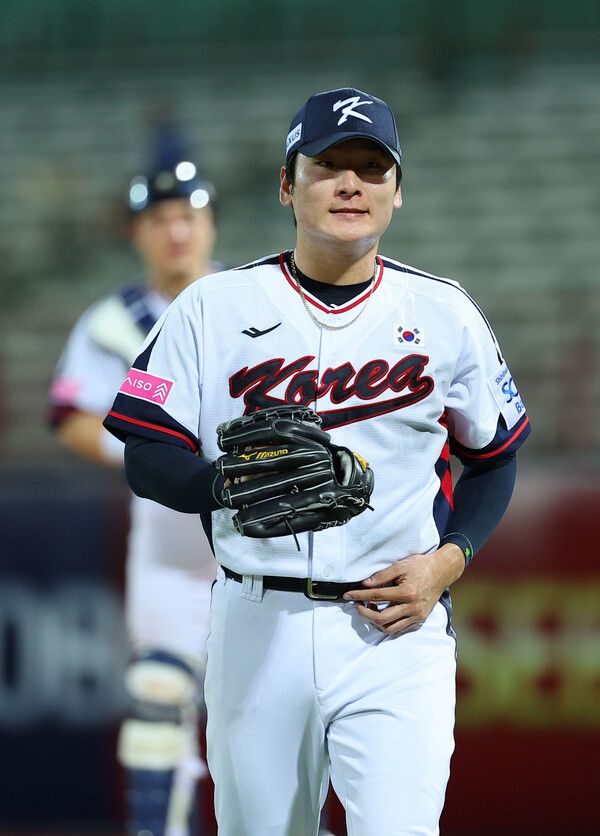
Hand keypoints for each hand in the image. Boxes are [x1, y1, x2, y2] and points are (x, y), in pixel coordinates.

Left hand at [343, 544, 464, 634]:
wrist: (442, 572)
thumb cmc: (421, 566)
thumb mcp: (400, 565)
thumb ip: (382, 576)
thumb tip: (365, 584)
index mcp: (407, 592)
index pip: (377, 596)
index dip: (359, 596)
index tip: (348, 595)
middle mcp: (413, 607)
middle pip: (381, 618)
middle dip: (365, 613)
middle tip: (357, 605)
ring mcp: (417, 616)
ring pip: (390, 628)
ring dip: (375, 622)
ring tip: (370, 609)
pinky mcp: (420, 619)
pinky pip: (400, 628)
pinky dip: (388, 624)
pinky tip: (382, 614)